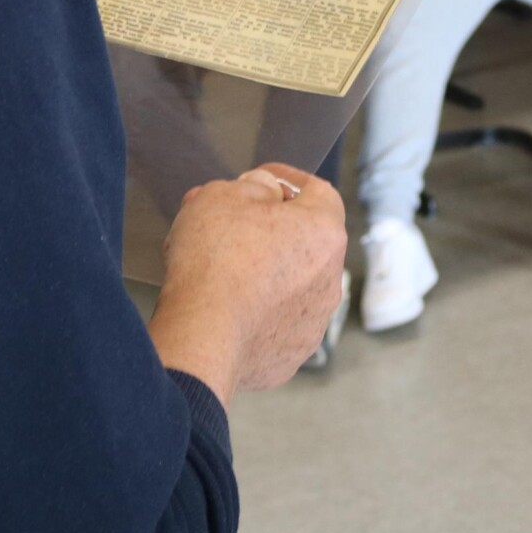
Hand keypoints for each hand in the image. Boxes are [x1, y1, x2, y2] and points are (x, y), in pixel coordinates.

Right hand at [149, 164, 346, 401]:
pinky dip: (254, 309)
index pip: (318, 192)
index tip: (263, 179)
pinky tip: (222, 302)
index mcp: (324, 232)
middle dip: (269, 227)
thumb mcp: (224, 194)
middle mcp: (330, 279)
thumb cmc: (215, 259)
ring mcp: (313, 322)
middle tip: (231, 221)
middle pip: (303, 240)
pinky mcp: (290, 353)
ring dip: (263, 269)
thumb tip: (265, 191)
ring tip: (218, 264)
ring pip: (290, 283)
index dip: (288, 180)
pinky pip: (275, 321)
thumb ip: (253, 185)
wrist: (202, 336)